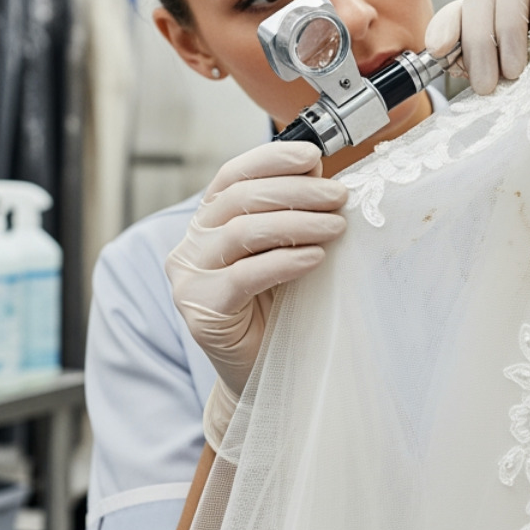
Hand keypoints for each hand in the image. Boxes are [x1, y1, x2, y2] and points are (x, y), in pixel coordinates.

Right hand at [165, 142, 347, 396]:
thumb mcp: (284, 250)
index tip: (312, 155)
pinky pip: (244, 276)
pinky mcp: (201, 309)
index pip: (231, 176)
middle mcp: (190, 245)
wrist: (261, 374)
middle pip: (239, 199)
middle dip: (295, 191)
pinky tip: (315, 258)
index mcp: (207, 222)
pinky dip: (284, 262)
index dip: (270, 159)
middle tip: (339, 195)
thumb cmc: (275, 308)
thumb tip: (318, 170)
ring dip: (297, 223)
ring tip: (337, 226)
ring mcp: (189, 278)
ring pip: (242, 232)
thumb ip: (290, 213)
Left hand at [424, 0, 529, 94]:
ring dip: (508, 30)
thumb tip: (457, 68)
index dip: (445, 26)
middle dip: (478, 42)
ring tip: (517, 69)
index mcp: (492, 11)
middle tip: (487, 84)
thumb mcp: (516, 74)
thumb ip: (487, 69)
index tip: (437, 50)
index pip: (459, 9)